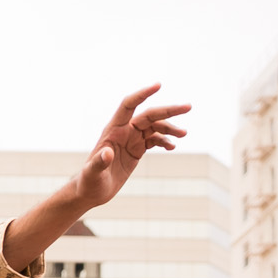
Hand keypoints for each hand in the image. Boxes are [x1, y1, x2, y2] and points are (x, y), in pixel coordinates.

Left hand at [71, 85, 190, 209]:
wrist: (91, 192)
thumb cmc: (89, 182)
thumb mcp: (93, 174)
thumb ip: (99, 163)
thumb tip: (107, 154)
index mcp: (113, 130)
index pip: (128, 105)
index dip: (142, 94)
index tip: (158, 85)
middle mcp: (123, 131)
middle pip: (149, 115)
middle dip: (168, 110)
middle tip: (188, 107)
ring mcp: (131, 140)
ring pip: (155, 127)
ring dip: (170, 128)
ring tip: (183, 134)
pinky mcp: (136, 149)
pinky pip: (154, 139)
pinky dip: (165, 141)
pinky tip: (172, 146)